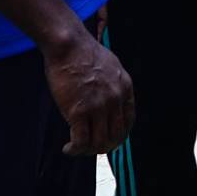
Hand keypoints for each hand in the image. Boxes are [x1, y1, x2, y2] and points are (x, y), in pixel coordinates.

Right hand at [44, 26, 133, 154]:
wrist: (68, 45)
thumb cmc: (83, 53)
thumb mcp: (111, 66)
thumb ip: (113, 85)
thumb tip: (110, 102)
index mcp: (125, 88)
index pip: (128, 122)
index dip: (118, 135)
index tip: (107, 139)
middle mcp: (115, 99)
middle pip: (115, 137)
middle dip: (103, 147)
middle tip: (90, 147)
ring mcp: (98, 106)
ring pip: (99, 143)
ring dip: (87, 151)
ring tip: (76, 148)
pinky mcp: (79, 112)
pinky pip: (81, 141)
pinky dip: (75, 149)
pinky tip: (68, 148)